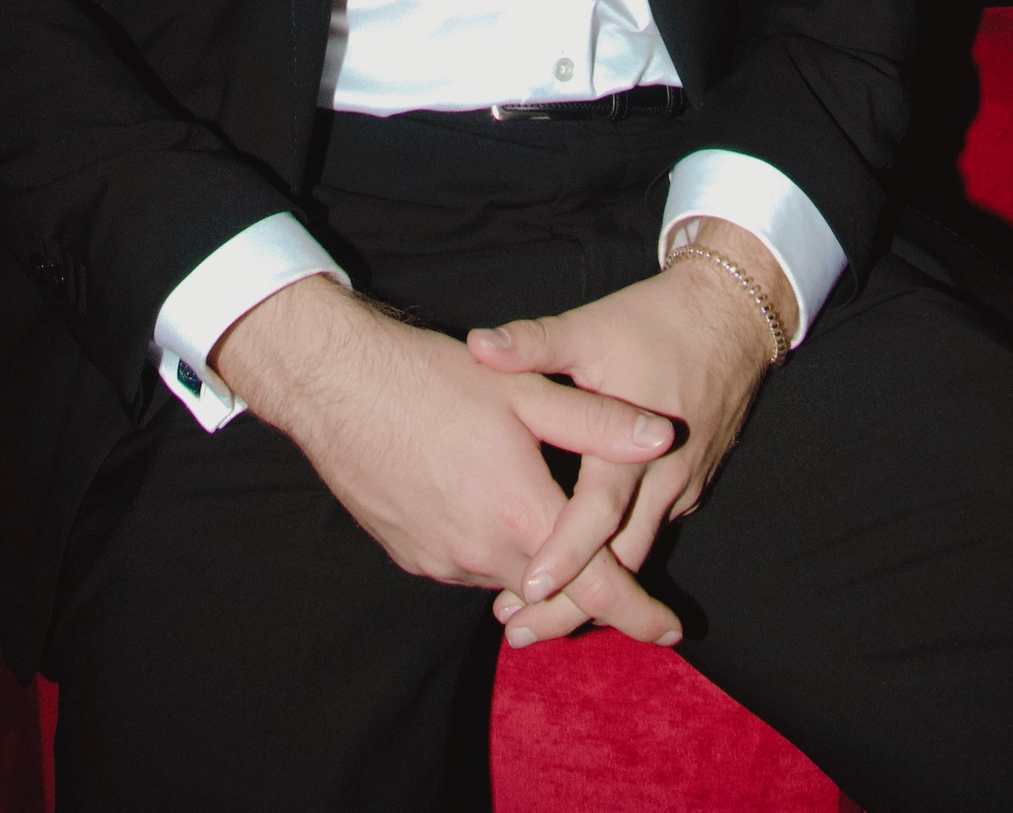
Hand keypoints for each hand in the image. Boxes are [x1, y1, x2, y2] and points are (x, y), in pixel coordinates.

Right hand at [211, 274, 684, 645]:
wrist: (338, 387)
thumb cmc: (434, 379)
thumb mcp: (524, 391)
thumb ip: (597, 422)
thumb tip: (661, 438)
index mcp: (521, 515)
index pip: (598, 589)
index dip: (640, 613)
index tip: (673, 631)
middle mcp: (483, 554)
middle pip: (553, 591)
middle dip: (584, 586)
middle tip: (613, 571)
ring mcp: (443, 562)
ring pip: (509, 577)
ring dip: (532, 560)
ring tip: (535, 510)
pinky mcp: (412, 557)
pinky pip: (468, 565)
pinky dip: (490, 548)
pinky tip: (484, 503)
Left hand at [466, 218, 791, 645]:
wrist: (733, 316)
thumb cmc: (657, 322)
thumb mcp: (592, 327)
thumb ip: (535, 344)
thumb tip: (479, 347)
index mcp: (635, 445)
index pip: (598, 514)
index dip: (564, 554)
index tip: (527, 587)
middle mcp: (664, 479)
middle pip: (620, 561)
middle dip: (574, 601)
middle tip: (519, 629)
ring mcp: (681, 487)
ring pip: (637, 555)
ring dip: (596, 589)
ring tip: (539, 616)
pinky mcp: (689, 485)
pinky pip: (651, 534)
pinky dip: (617, 561)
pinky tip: (587, 575)